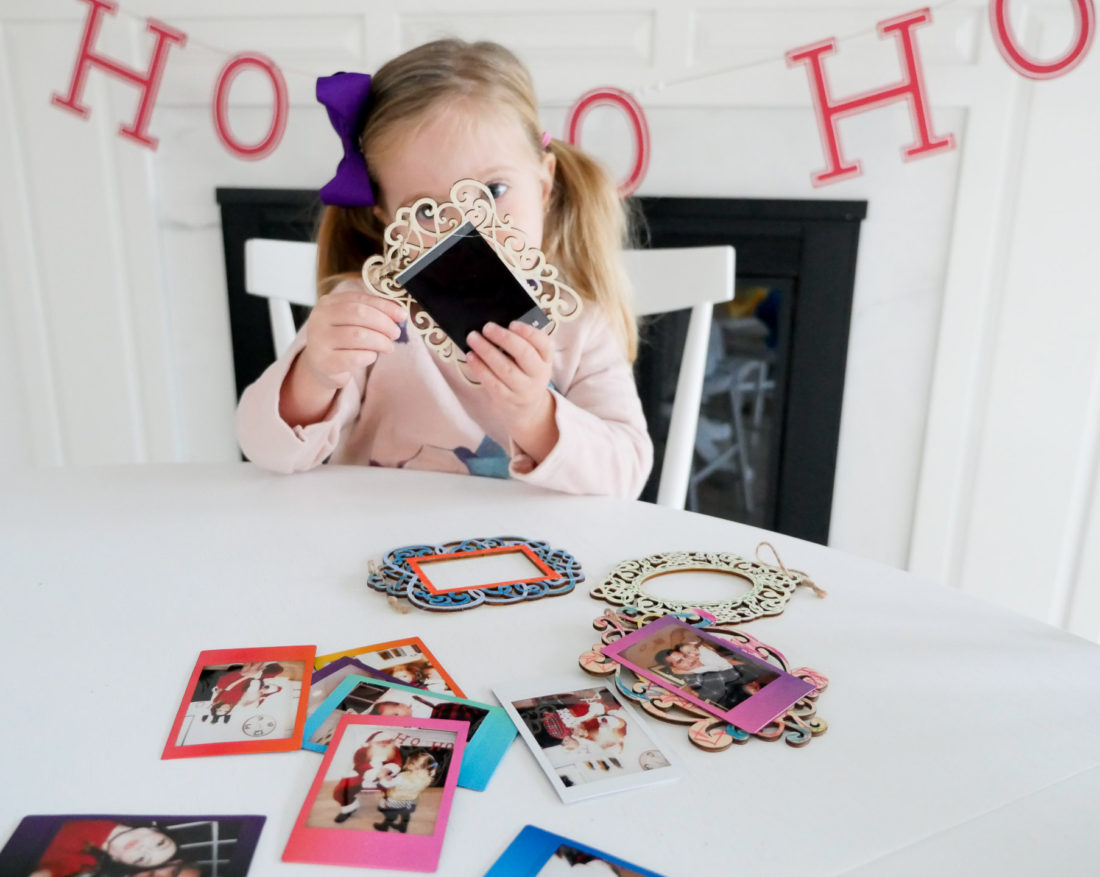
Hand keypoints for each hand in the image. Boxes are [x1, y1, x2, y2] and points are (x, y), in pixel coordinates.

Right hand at [298, 286, 406, 390]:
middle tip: (396, 334)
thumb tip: (399, 312)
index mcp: (327, 303)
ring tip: (388, 347)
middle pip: (359, 313)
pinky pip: (355, 357)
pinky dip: (370, 356)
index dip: (384, 306)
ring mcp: (319, 340)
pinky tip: (371, 356)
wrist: (320, 366)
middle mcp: (319, 318)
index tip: (402, 315)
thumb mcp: (351, 322)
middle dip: (384, 323)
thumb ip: (371, 313)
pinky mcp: (324, 362)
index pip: (359, 298)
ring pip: (358, 335)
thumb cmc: (341, 341)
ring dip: (380, 341)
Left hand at [466, 321, 557, 460]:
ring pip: (505, 369)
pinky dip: (480, 368)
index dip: (529, 333)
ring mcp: (523, 389)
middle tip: (487, 327)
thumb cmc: (525, 373)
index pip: (544, 344)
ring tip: (473, 338)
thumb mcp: (533, 359)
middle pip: (524, 354)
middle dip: (504, 338)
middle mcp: (538, 374)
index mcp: (546, 359)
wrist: (527, 406)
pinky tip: (471, 356)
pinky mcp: (507, 398)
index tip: (512, 323)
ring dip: (487, 351)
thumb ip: (522, 343)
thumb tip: (497, 326)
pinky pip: (492, 383)